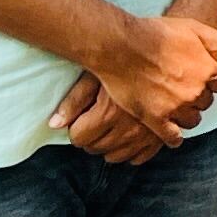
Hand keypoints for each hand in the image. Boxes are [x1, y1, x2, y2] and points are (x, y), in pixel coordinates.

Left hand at [51, 72, 176, 163]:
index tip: (81, 118)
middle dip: (90, 137)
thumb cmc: (125, 63)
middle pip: (95, 148)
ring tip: (110, 127)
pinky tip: (129, 136)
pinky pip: (140, 157)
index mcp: (108, 114)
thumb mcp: (94, 76)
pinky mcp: (161, 137)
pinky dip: (131, 151)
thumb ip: (73, 101)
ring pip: (116, 156)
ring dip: (108, 145)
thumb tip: (53, 125)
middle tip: (94, 120)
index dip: (76, 128)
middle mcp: (127, 129)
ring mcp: (146, 135)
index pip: (78, 138)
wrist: (163, 59)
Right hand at [76, 12, 216, 153]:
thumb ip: (214, 41)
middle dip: (196, 96)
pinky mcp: (156, 119)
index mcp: (207, 70)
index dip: (209, 81)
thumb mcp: (192, 27)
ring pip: (192, 121)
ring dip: (186, 115)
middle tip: (181, 89)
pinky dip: (173, 137)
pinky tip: (169, 131)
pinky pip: (173, 137)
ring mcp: (177, 107)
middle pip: (205, 102)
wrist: (121, 46)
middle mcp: (195, 91)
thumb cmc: (153, 34)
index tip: (200, 80)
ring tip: (174, 107)